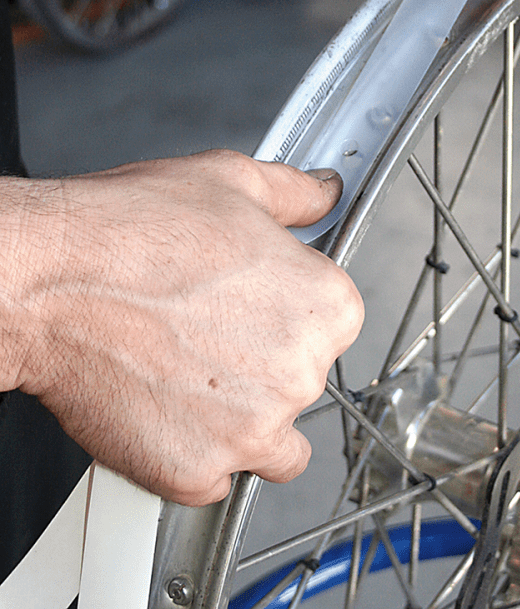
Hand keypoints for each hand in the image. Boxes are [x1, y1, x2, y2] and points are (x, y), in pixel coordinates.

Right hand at [1, 152, 362, 503]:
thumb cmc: (130, 232)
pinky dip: (192, 451)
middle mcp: (300, 374)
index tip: (255, 300)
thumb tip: (324, 192)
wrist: (47, 280)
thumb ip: (297, 194)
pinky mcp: (195, 472)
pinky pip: (213, 477)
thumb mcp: (231, 181)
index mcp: (324, 306)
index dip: (288, 306)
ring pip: (270, 442)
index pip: (334, 321)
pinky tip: (162, 403)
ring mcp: (249, 431)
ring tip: (187, 370)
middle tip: (208, 326)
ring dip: (241, 417)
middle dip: (264, 360)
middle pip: (301, 380)